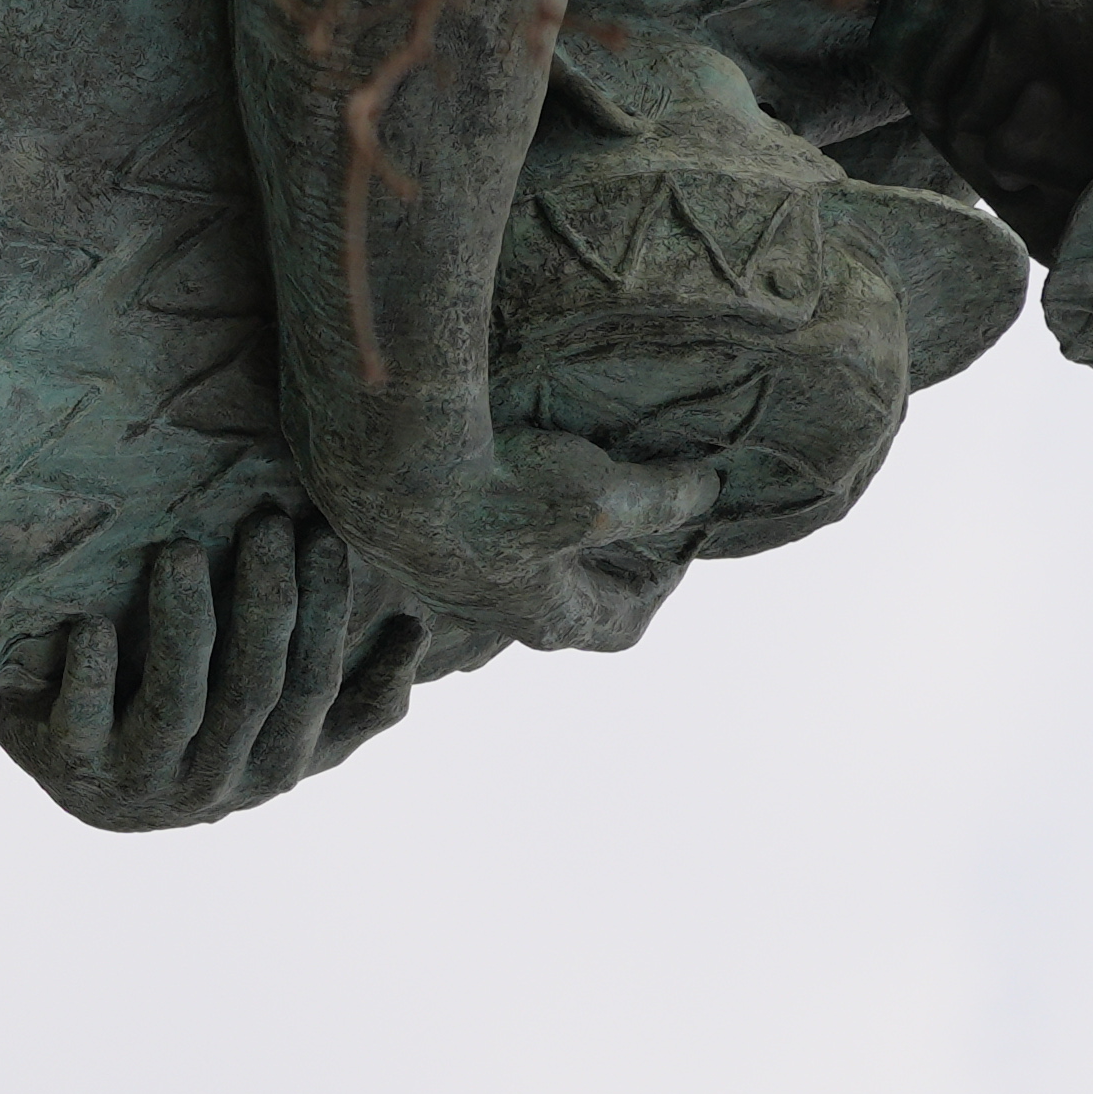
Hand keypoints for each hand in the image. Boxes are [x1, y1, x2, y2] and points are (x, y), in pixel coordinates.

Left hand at [0, 506, 435, 834]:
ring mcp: (142, 780)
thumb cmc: (196, 735)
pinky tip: (90, 626)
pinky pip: (85, 724)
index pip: (314, 685)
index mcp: (275, 765)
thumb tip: (416, 628)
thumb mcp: (278, 730)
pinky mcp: (73, 768)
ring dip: (183, 624)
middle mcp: (216, 782)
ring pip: (178, 700)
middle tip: (265, 520)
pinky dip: (90, 676)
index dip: (325, 613)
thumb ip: (350, 700)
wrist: (80, 782)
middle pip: (253, 687)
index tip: (324, 534)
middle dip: (265, 601)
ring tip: (181, 551)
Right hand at [324, 426, 722, 654]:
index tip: (679, 539)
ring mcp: (446, 584)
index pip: (624, 624)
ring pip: (506, 581)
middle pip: (562, 605)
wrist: (386, 468)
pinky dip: (490, 527)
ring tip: (552, 508)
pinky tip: (485, 491)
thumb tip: (707, 491)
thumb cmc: (498, 490)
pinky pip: (463, 550)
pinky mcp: (408, 546)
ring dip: (537, 552)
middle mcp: (495, 613)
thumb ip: (661, 499)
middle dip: (596, 571)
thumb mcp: (600, 494)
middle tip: (620, 520)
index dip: (661, 586)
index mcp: (549, 615)